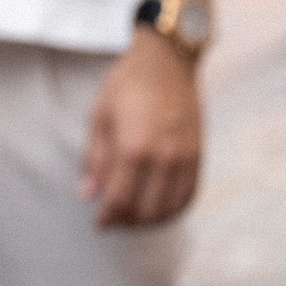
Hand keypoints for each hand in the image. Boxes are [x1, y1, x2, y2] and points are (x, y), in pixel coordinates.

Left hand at [81, 30, 201, 226]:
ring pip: (169, 208)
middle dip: (126, 221)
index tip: (98, 223)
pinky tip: (158, 208)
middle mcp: (163, 158)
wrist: (167, 61)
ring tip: (133, 217)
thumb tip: (88, 193)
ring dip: (150, 220)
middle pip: (145, 210)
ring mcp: (184, 158)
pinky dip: (173, 210)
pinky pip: (189, 195)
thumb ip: (95, 159)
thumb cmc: (127, 84)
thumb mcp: (100, 116)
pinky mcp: (198, 156)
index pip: (120, 199)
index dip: (107, 217)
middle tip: (113, 219)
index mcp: (134, 147)